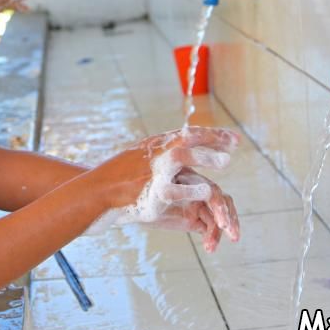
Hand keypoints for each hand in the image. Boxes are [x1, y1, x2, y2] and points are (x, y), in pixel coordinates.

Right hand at [88, 127, 239, 247]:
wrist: (95, 193)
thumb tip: (183, 145)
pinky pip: (175, 190)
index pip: (188, 135)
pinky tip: (207, 191)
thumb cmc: (119, 177)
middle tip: (233, 147)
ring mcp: (151, 173)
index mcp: (155, 146)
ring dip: (204, 157)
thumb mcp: (141, 157)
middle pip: (186, 139)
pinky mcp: (150, 194)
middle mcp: (154, 155)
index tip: (234, 139)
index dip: (213, 136)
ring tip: (225, 162)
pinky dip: (192, 189)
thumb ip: (162, 152)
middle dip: (211, 140)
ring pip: (180, 157)